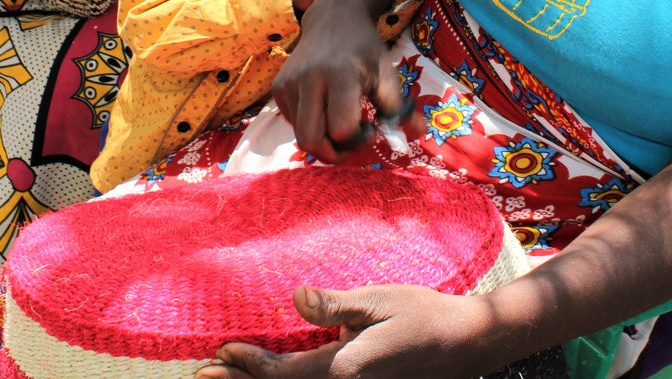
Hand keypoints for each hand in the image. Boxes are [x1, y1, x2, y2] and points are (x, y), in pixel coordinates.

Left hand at [195, 285, 487, 378]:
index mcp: (345, 369)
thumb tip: (296, 300)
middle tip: (204, 374)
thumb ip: (334, 304)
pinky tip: (278, 372)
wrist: (466, 343)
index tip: (220, 353)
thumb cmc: (422, 315)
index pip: (284, 375)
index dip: (249, 366)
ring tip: (230, 376)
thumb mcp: (377, 300)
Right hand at [273, 0, 401, 162]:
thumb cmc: (364, 49)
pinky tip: (325, 108)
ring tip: (341, 122)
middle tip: (352, 143)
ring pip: (300, 136)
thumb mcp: (387, 73)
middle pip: (310, 142)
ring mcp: (288, 84)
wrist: (333, 19)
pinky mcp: (278, 88)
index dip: (357, 139)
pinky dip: (311, 125)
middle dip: (333, 154)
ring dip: (323, 140)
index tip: (370, 128)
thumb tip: (418, 132)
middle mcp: (308, 79)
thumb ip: (400, 107)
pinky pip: (293, 123)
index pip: (340, 129)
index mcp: (339, 74)